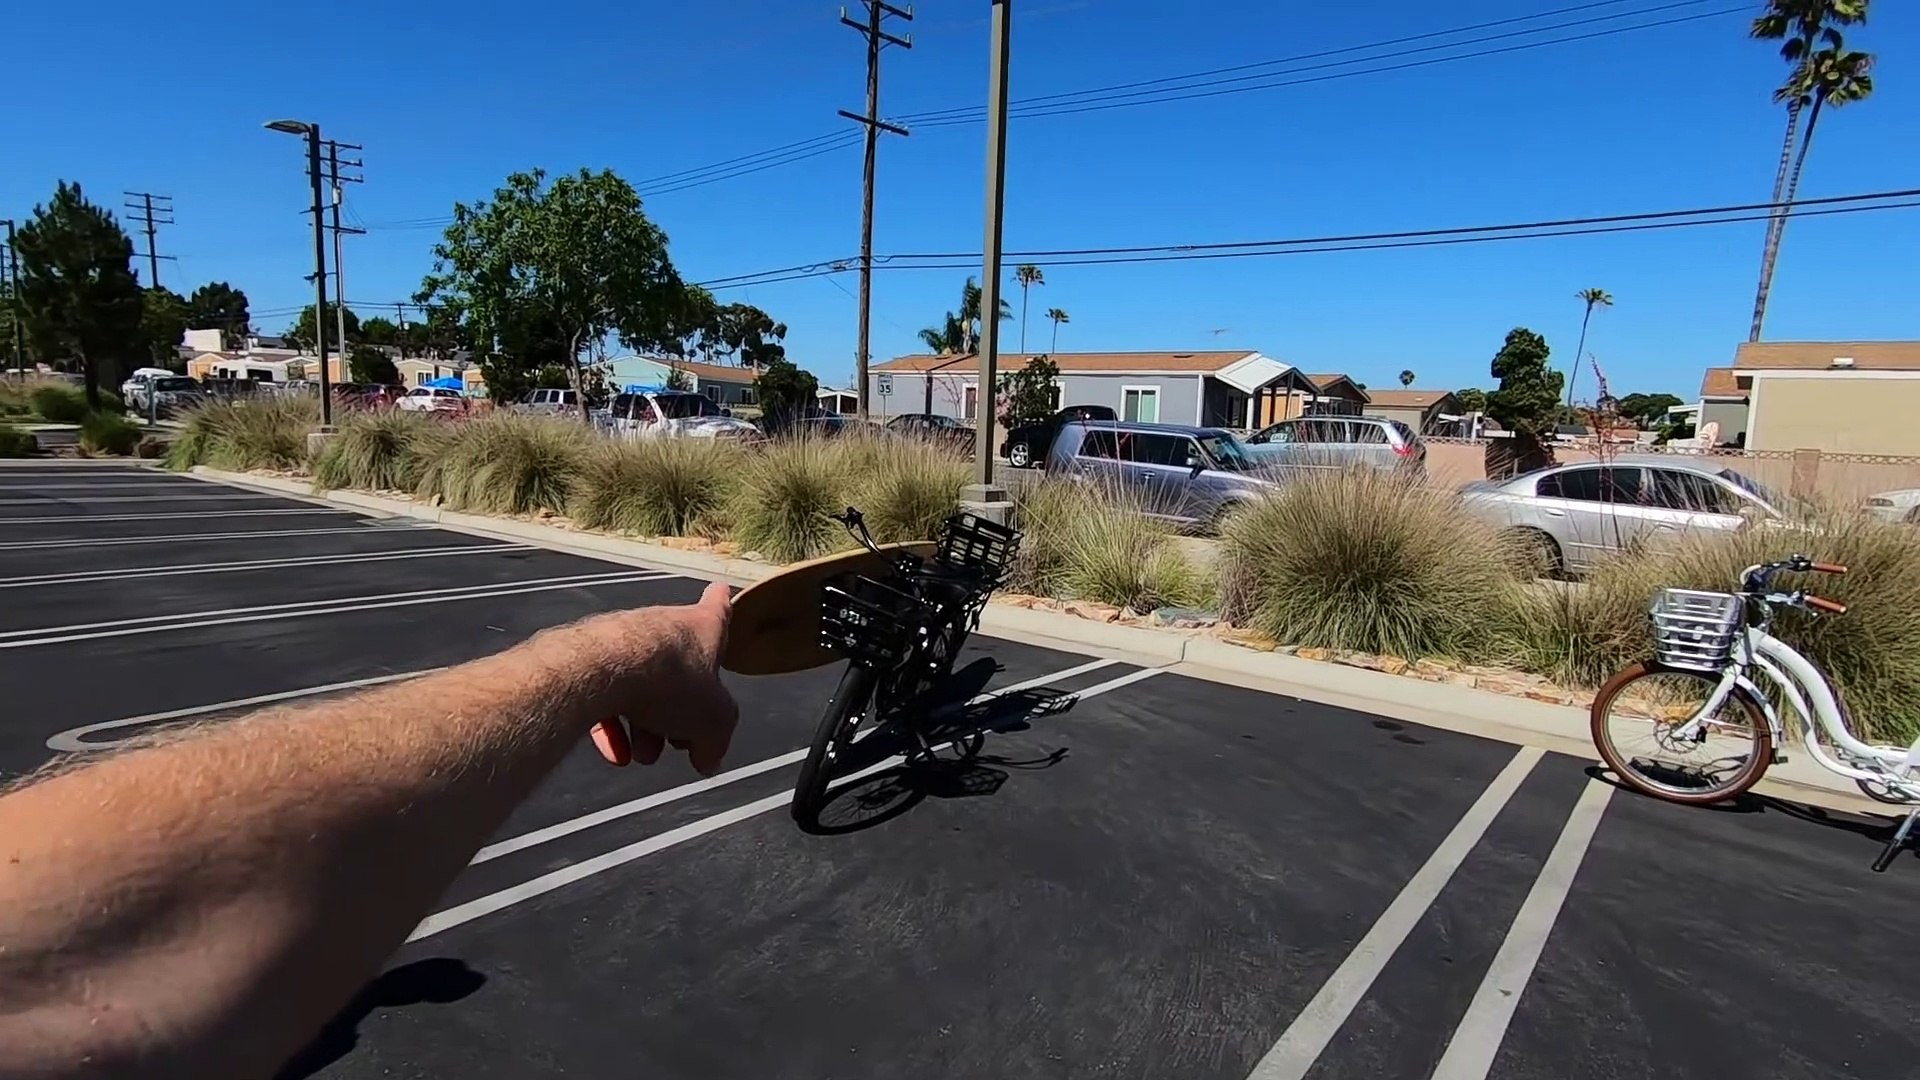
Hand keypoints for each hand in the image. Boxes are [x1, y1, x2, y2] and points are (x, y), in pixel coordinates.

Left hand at [587, 582, 737, 775]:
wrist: (604, 669)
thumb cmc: (669, 680)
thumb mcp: (713, 721)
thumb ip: (716, 740)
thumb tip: (709, 759)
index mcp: (701, 628)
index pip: (718, 608)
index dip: (722, 605)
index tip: (721, 593)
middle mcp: (662, 626)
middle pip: (678, 671)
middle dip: (678, 712)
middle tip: (678, 741)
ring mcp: (624, 639)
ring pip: (640, 687)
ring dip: (644, 726)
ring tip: (640, 754)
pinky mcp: (590, 658)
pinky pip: (606, 695)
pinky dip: (613, 726)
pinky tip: (616, 752)